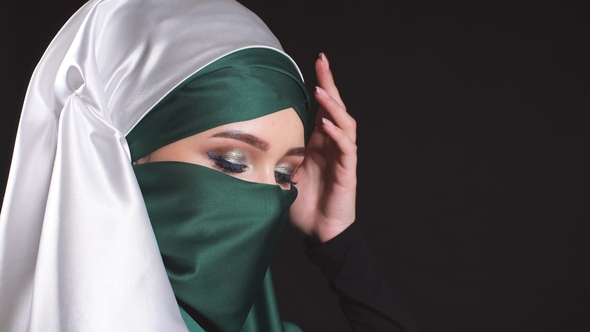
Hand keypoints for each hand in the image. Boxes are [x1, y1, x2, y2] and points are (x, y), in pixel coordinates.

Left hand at [289, 53, 357, 243]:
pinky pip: (347, 149)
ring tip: (322, 91)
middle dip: (330, 85)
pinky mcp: (347, 172)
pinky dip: (339, 135)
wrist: (319, 232)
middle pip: (336, 109)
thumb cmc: (303, 204)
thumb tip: (251, 140)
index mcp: (319, 144)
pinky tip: (328, 124)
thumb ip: (278, 155)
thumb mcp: (284, 174)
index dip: (322, 86)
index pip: (323, 109)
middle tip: (323, 62)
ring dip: (334, 107)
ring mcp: (342, 158)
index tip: (316, 63)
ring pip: (345, 124)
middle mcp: (332, 146)